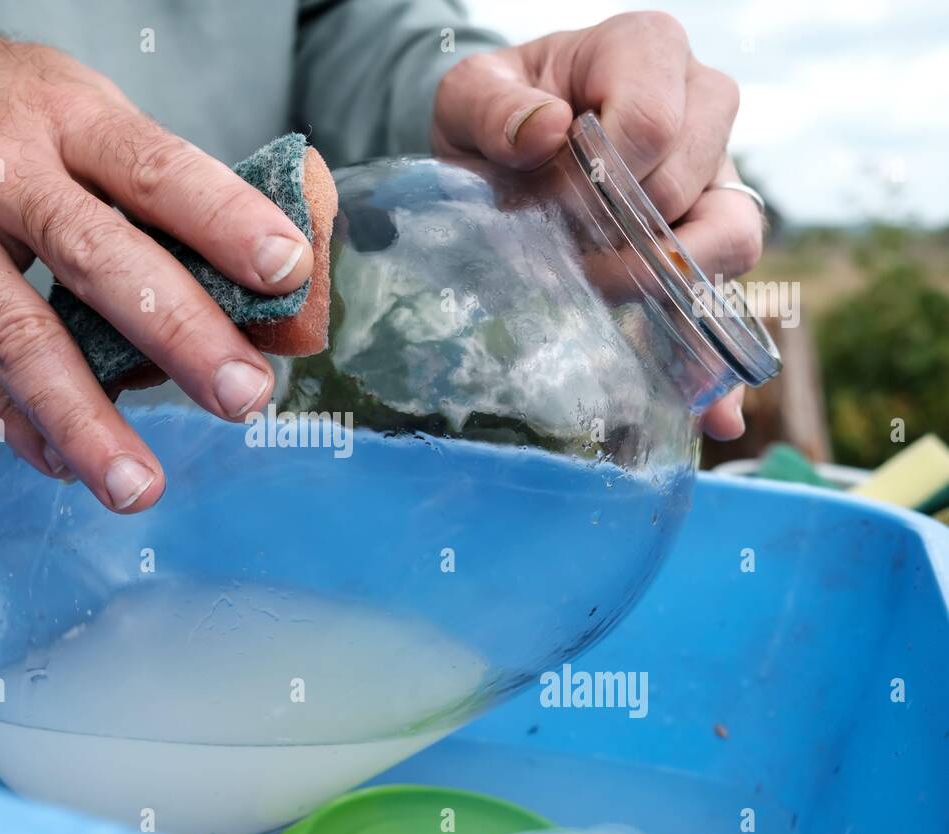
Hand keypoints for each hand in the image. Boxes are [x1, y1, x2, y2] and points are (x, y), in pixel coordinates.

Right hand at [0, 5, 311, 511]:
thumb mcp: (69, 100)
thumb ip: (147, 181)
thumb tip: (240, 278)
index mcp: (61, 115)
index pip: (156, 169)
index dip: (225, 220)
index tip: (287, 270)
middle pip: (98, 259)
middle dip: (179, 334)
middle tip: (242, 396)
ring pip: (20, 336)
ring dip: (86, 421)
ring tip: (139, 485)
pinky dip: (18, 423)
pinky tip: (62, 464)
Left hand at [431, 11, 758, 439]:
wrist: (499, 141)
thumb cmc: (492, 109)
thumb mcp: (469, 95)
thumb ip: (494, 107)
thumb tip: (548, 131)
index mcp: (646, 51)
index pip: (654, 126)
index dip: (603, 186)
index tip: (549, 217)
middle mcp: (700, 107)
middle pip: (697, 189)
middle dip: (628, 245)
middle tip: (568, 270)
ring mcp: (713, 174)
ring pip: (732, 240)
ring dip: (674, 294)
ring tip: (616, 325)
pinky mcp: (706, 239)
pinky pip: (729, 297)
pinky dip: (714, 359)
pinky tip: (708, 414)